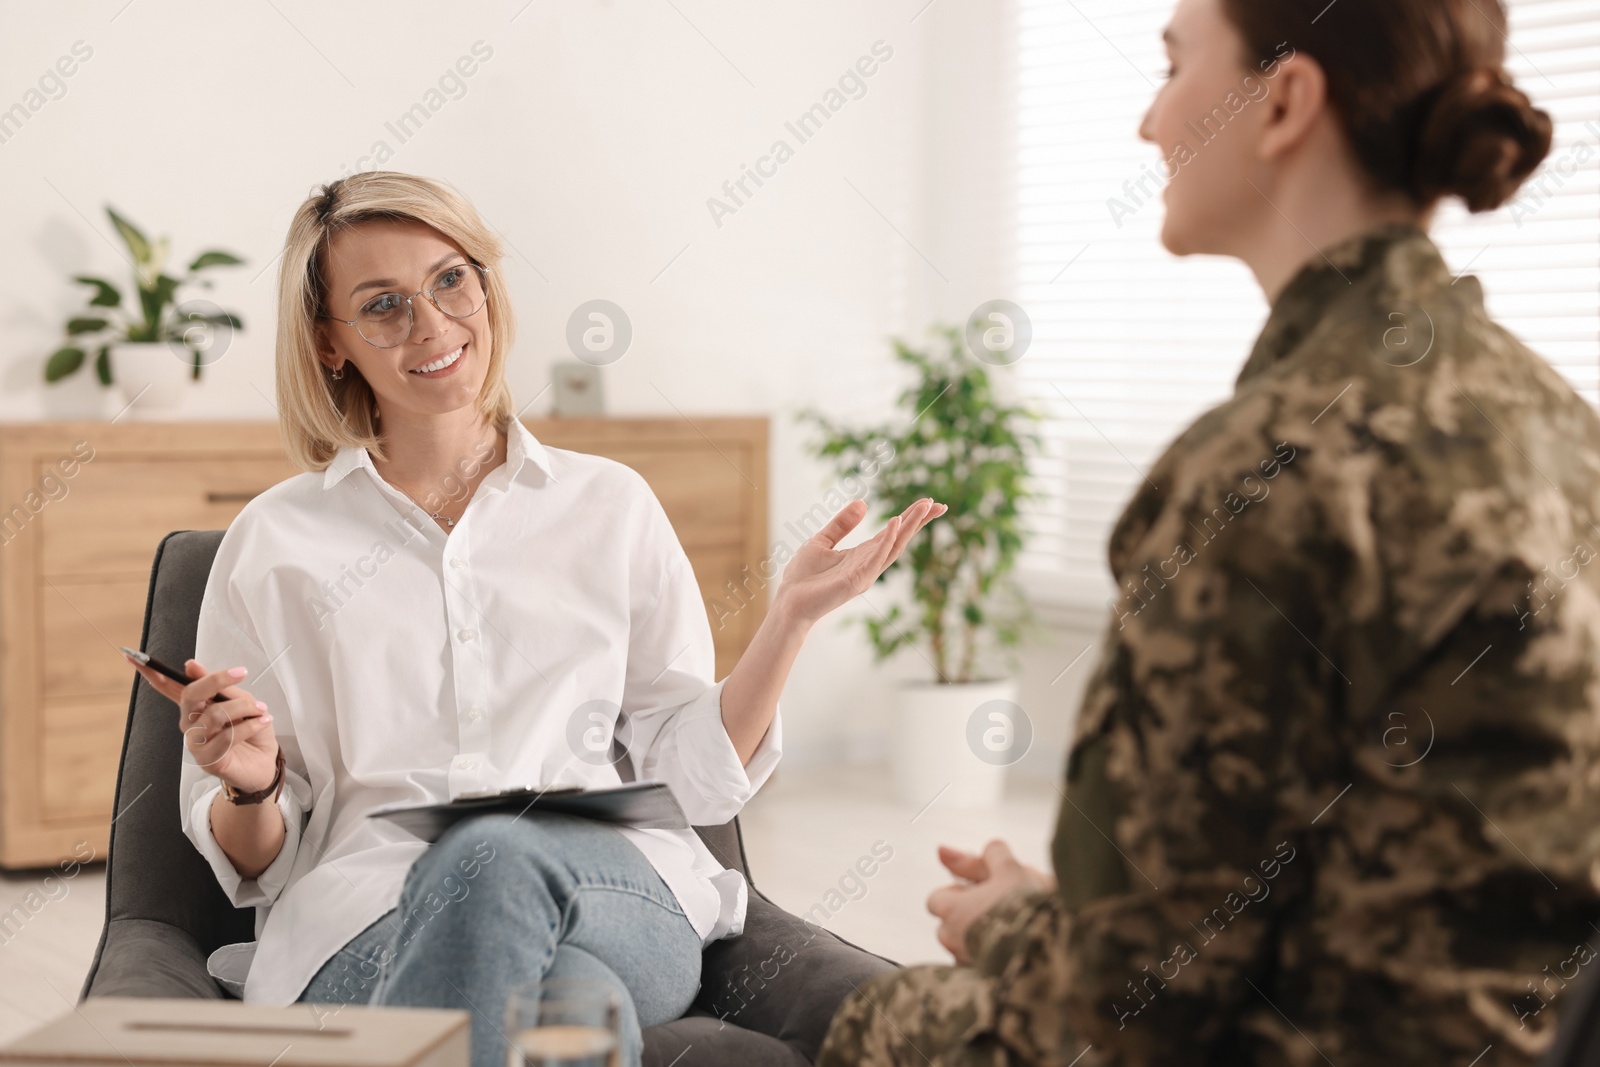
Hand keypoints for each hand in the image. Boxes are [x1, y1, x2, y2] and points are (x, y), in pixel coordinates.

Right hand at [124, 654, 278, 792]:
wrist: (265, 762)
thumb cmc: (251, 730)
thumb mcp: (241, 700)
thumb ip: (218, 685)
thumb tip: (190, 665)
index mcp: (195, 706)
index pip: (168, 688)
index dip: (151, 673)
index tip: (134, 656)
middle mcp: (189, 723)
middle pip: (190, 695)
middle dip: (216, 680)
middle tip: (241, 673)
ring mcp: (195, 742)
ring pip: (215, 714)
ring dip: (244, 707)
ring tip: (260, 709)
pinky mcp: (207, 759)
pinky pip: (228, 736)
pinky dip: (251, 725)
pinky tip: (262, 722)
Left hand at [775, 497, 946, 623]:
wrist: (788, 602)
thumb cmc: (803, 576)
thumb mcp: (822, 540)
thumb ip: (842, 524)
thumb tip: (863, 503)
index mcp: (863, 554)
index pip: (892, 533)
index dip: (910, 518)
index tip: (928, 502)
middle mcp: (869, 564)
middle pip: (900, 539)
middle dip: (919, 521)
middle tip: (938, 504)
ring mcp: (865, 573)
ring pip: (893, 547)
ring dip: (909, 526)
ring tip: (924, 507)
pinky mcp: (856, 581)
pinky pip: (876, 558)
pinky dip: (886, 540)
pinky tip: (894, 522)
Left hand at [926, 839, 1054, 963]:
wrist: (1049, 948)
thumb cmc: (1026, 906)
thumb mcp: (1009, 869)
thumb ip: (985, 855)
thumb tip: (944, 849)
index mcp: (952, 909)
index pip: (937, 900)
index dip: (957, 895)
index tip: (980, 893)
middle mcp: (952, 940)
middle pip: (948, 927)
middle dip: (966, 921)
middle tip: (996, 913)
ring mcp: (966, 964)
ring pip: (963, 950)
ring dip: (977, 943)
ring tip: (1009, 934)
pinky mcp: (983, 984)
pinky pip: (977, 972)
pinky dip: (989, 964)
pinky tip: (1012, 956)